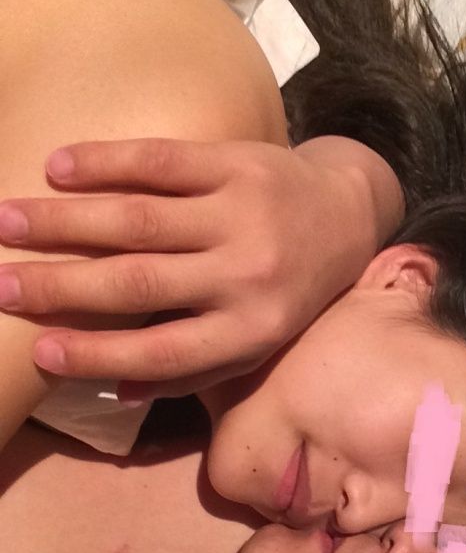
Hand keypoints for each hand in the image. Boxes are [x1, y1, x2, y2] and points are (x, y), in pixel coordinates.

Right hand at [0, 137, 402, 396]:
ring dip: (65, 221)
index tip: (38, 351)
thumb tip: (116, 390)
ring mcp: (244, 216)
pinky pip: (161, 161)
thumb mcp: (255, 341)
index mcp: (252, 332)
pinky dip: (104, 163)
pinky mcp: (238, 163)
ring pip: (140, 220)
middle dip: (62, 286)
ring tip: (6, 221)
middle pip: (140, 285)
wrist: (344, 217)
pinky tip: (56, 167)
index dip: (97, 355)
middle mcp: (248, 277)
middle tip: (1, 285)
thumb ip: (194, 367)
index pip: (163, 352)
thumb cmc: (288, 290)